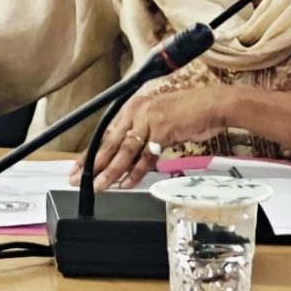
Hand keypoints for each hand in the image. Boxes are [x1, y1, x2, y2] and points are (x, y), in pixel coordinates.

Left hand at [84, 81, 236, 189]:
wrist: (212, 105)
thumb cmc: (187, 112)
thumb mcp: (157, 120)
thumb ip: (140, 136)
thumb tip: (124, 159)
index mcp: (132, 108)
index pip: (105, 134)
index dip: (90, 152)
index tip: (78, 167)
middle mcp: (136, 112)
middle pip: (109, 142)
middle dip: (92, 164)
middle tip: (78, 179)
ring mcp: (149, 120)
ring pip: (124, 151)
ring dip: (110, 171)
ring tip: (100, 185)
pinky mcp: (162, 131)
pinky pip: (145, 157)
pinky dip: (136, 173)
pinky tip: (126, 184)